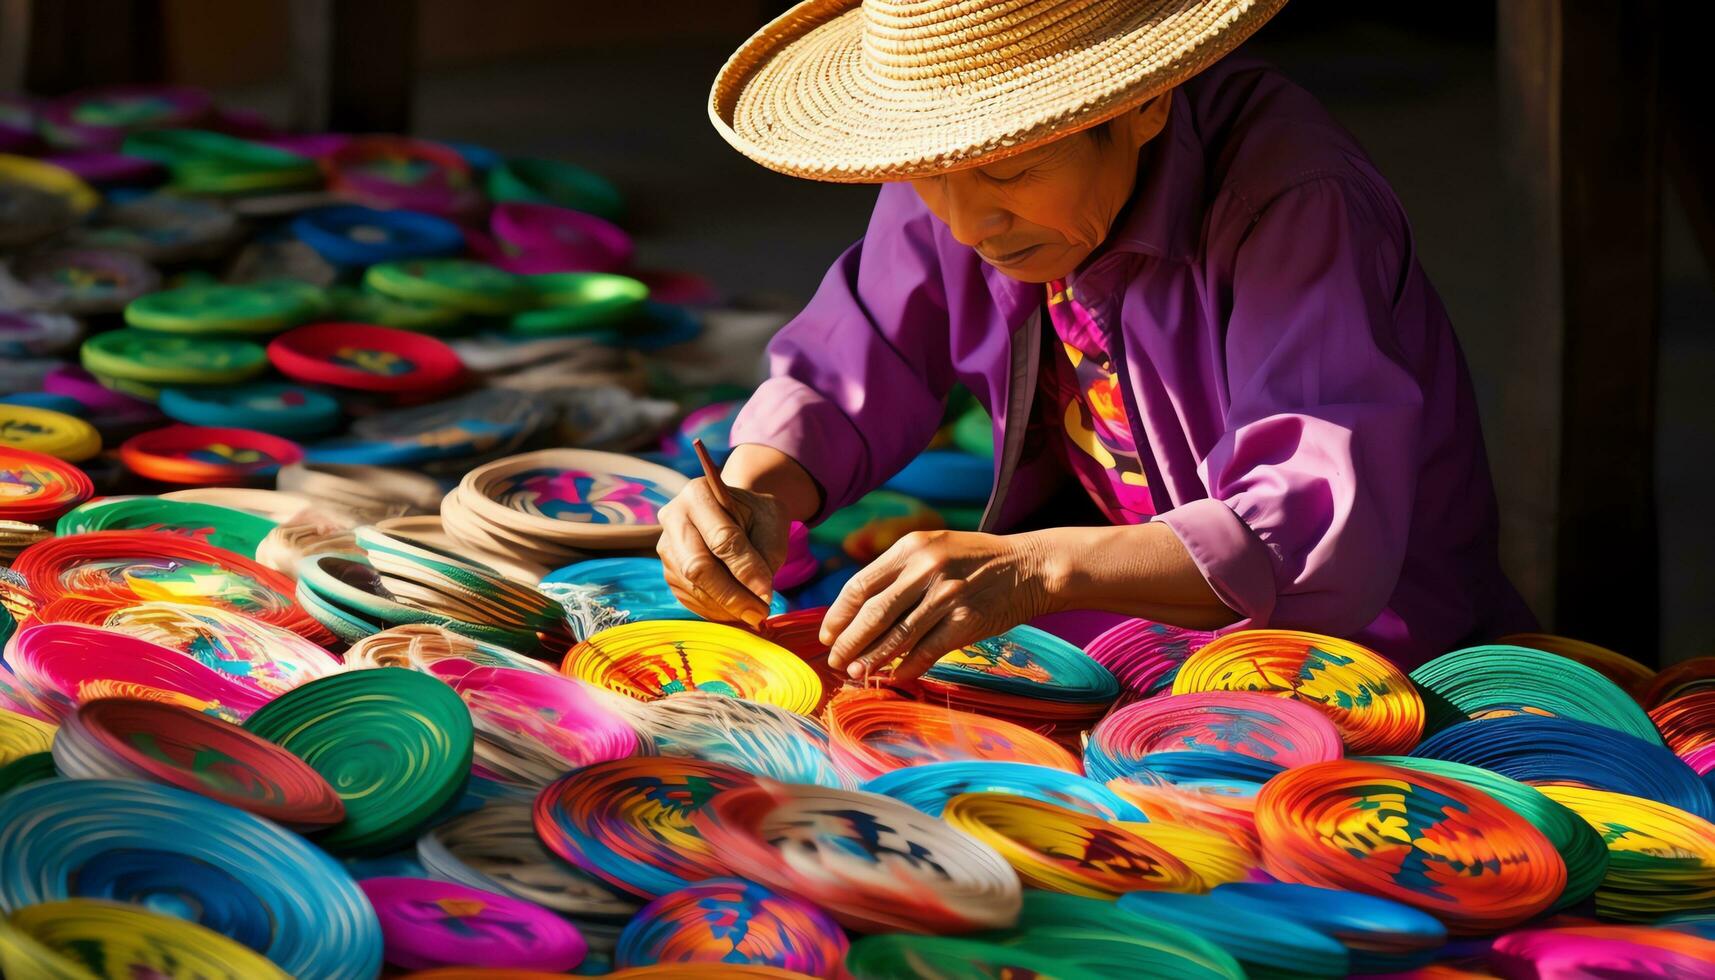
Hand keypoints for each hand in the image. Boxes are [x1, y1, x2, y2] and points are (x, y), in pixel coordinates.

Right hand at [657, 478, 789, 626]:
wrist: (737, 515)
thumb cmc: (757, 517)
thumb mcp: (771, 523)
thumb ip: (766, 554)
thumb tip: (759, 595)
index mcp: (699, 494)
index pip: (722, 539)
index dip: (745, 570)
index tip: (767, 594)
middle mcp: (674, 518)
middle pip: (697, 566)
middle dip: (731, 595)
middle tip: (759, 614)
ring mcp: (667, 547)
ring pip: (693, 587)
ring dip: (725, 607)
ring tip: (754, 613)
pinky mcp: (669, 571)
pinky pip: (690, 598)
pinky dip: (716, 611)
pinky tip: (737, 611)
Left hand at [819, 529, 1056, 680]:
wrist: (1031, 565)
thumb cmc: (976, 560)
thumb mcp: (934, 548)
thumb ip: (899, 572)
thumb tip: (859, 610)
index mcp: (910, 548)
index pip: (860, 585)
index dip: (837, 615)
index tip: (827, 635)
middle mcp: (925, 568)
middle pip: (873, 613)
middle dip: (849, 642)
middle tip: (835, 661)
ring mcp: (947, 595)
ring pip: (897, 635)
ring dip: (873, 659)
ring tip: (856, 673)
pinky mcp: (966, 621)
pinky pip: (927, 650)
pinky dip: (908, 667)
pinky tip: (894, 677)